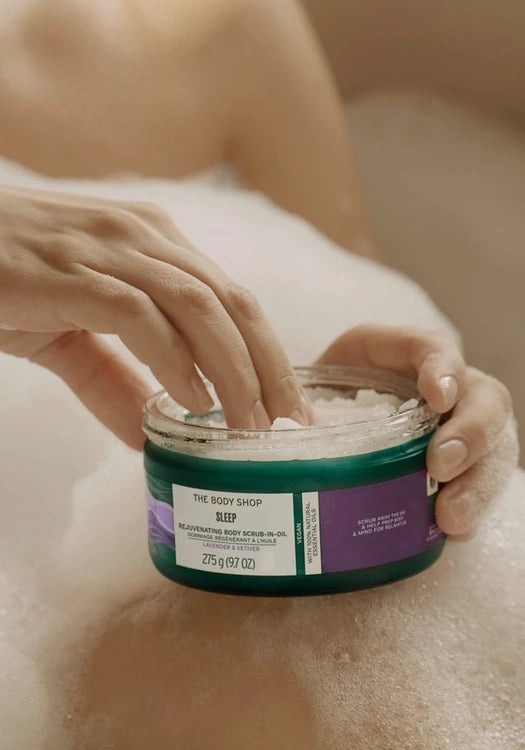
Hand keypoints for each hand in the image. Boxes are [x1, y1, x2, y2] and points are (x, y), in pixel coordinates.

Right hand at [0, 186, 310, 447]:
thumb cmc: (5, 277)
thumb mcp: (71, 334)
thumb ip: (113, 379)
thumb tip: (148, 434)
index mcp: (153, 242)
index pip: (233, 299)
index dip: (269, 353)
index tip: (289, 404)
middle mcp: (143, 236)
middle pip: (233, 303)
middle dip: (270, 367)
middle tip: (293, 422)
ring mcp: (108, 250)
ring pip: (200, 308)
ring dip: (234, 371)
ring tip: (251, 424)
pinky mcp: (70, 274)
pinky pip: (141, 315)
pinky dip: (174, 359)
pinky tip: (191, 399)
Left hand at [317, 325, 518, 539]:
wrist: (342, 422)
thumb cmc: (336, 394)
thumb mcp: (323, 379)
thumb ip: (311, 391)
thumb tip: (287, 427)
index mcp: (411, 357)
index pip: (436, 349)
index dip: (442, 370)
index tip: (436, 397)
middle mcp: (451, 390)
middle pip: (485, 402)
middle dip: (470, 434)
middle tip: (441, 465)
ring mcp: (464, 430)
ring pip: (493, 449)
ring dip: (475, 484)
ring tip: (449, 516)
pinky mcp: (464, 469)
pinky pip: (481, 488)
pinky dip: (471, 510)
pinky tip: (452, 529)